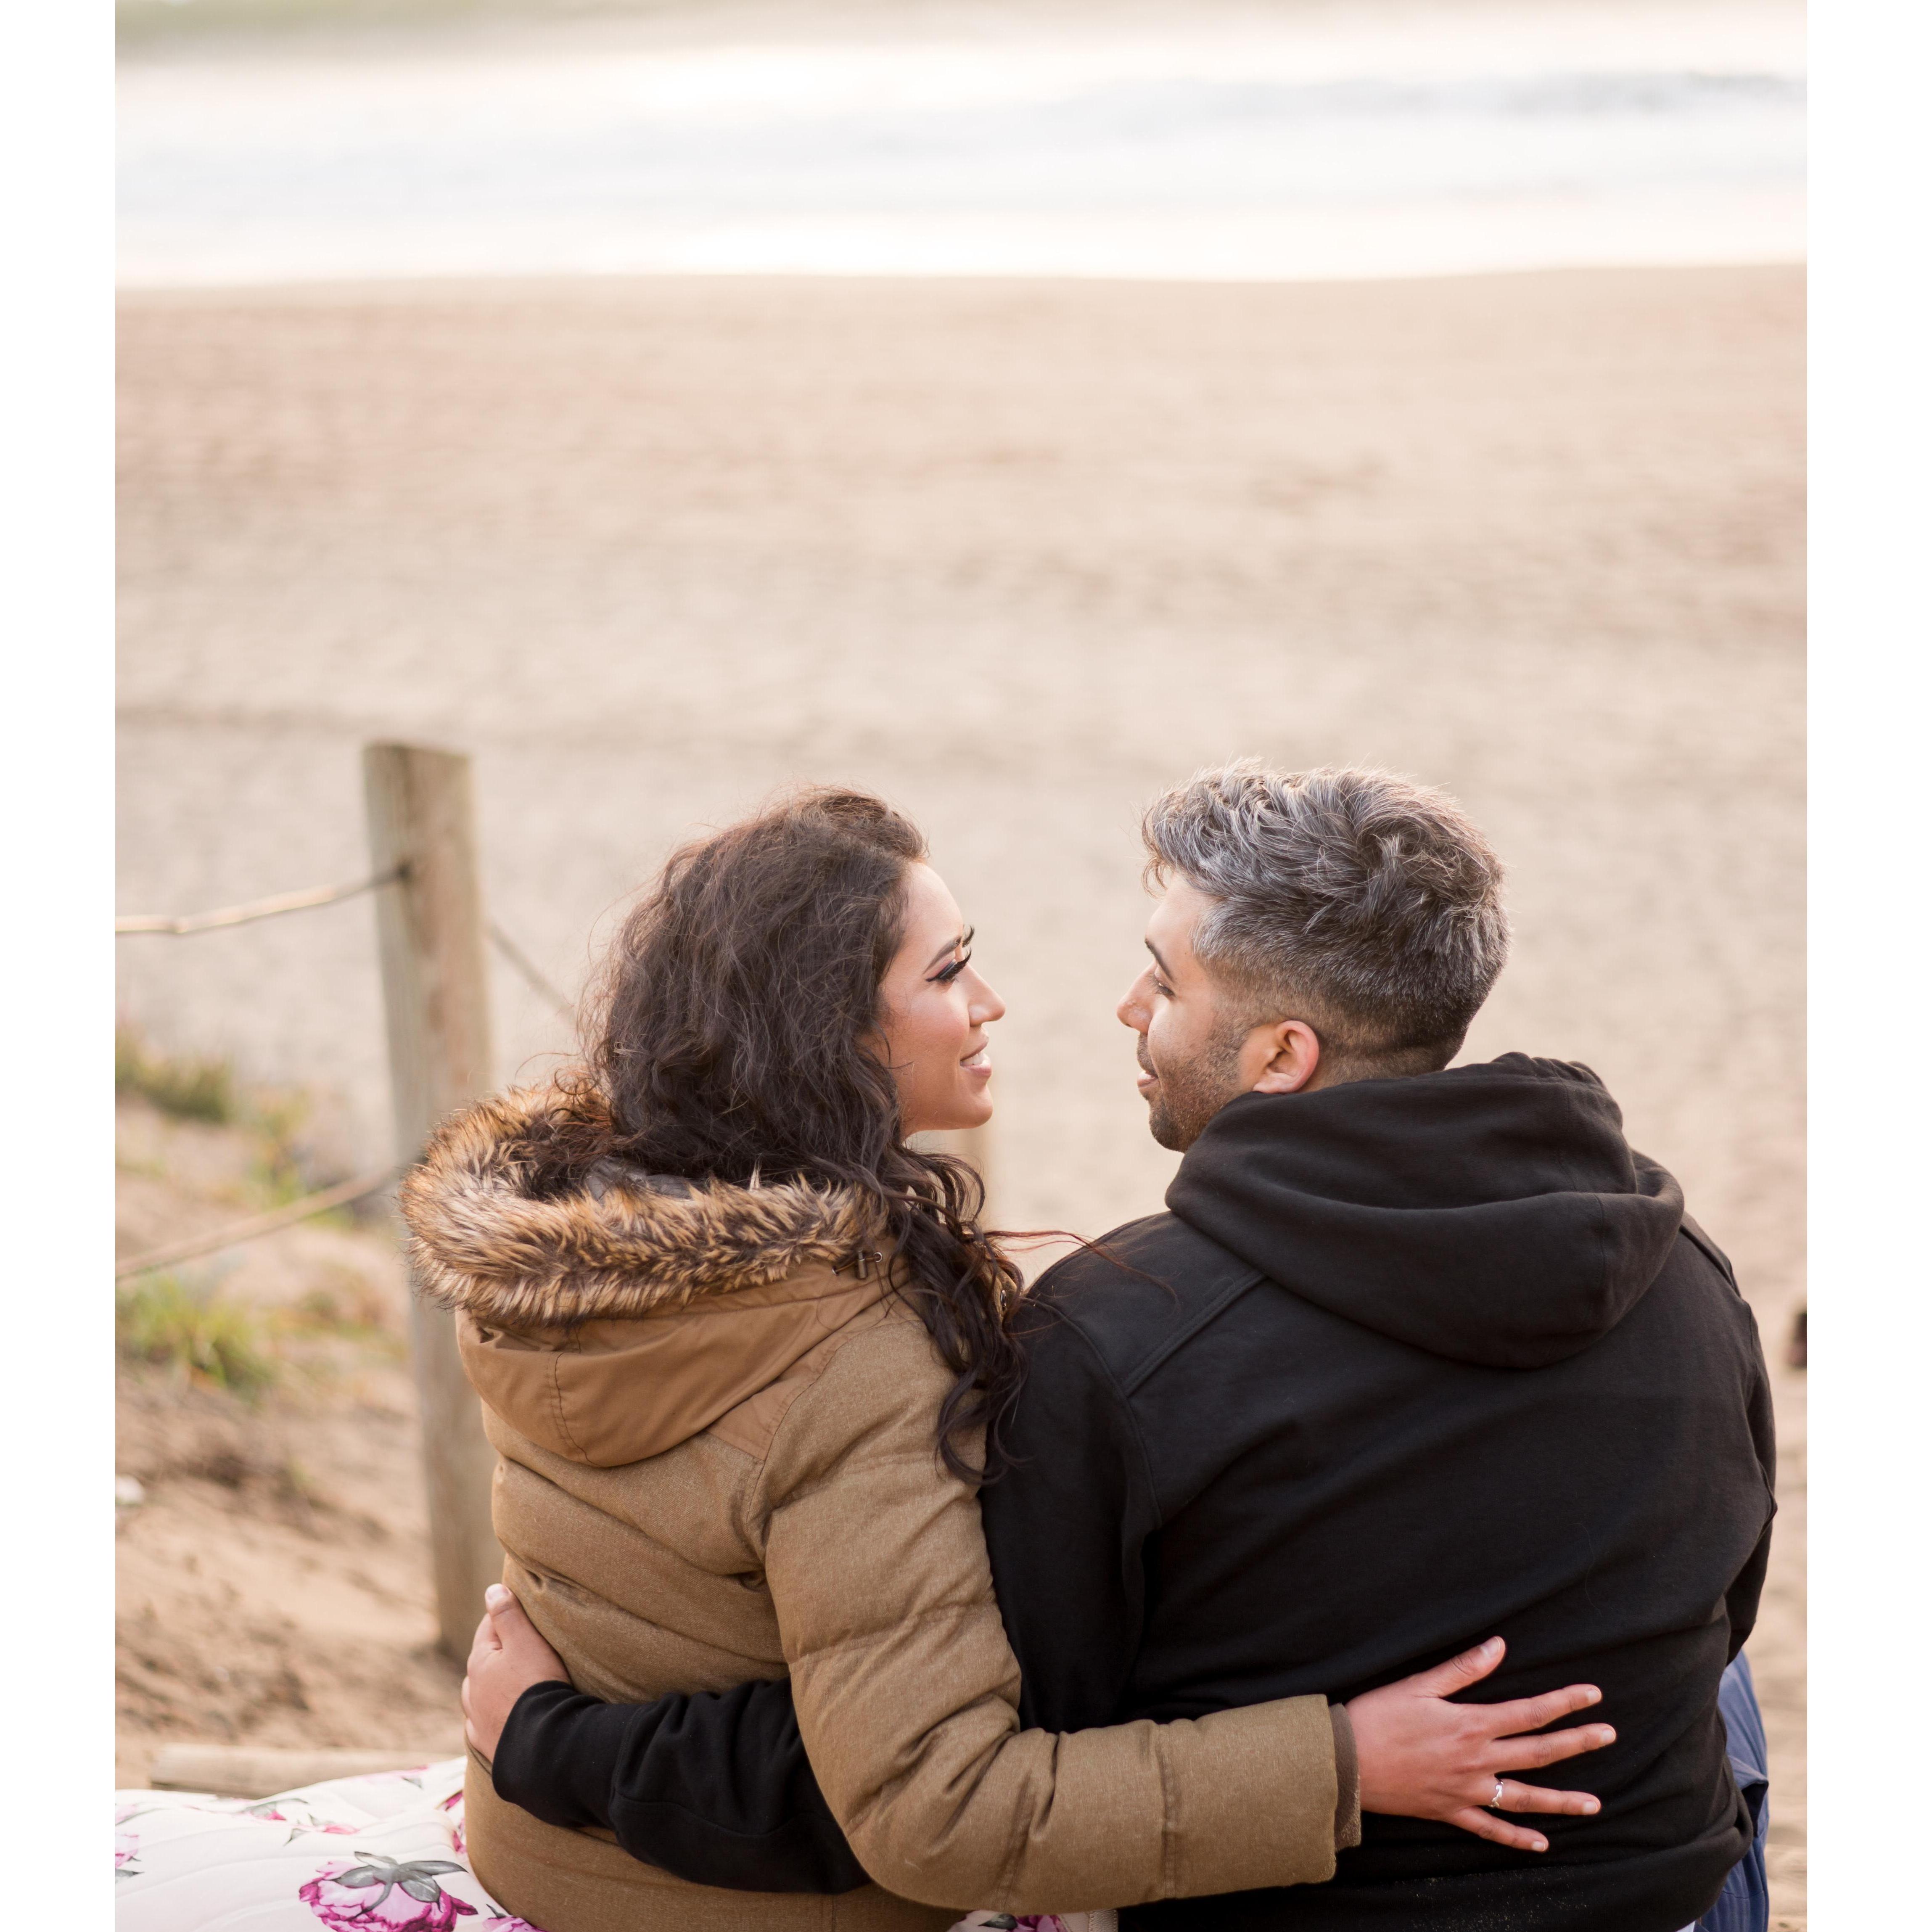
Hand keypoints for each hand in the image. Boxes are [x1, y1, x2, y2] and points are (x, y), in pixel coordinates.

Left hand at [461, 1583, 569, 1762]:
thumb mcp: (526, 1641)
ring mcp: (478, 1721)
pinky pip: (484, 1725)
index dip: (506, 1616)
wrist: (543, 1744)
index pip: (489, 1628)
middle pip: (482, 1662)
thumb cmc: (537, 1686)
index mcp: (479, 1663)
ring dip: (489, 1686)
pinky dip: (491, 1716)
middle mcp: (472, 1692)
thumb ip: (508, 1614)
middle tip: (523, 1645)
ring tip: (508, 1681)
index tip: (523, 1611)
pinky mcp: (488, 1744)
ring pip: (478, 1695)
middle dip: (497, 1652)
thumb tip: (491, 1590)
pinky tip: (499, 1717)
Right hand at [1345, 1637, 1615, 1853]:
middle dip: (1577, 1743)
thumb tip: (1498, 1646)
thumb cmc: (1379, 1717)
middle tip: (1609, 1736)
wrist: (1347, 1763)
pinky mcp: (1451, 1812)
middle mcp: (1477, 1761)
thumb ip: (1463, 1669)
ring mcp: (1467, 1791)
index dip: (1564, 1702)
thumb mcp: (1419, 1684)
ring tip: (1595, 1805)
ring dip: (1562, 1801)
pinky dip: (1518, 1839)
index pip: (1530, 1712)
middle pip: (1538, 1753)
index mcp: (1471, 1725)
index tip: (1593, 1695)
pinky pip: (1491, 1830)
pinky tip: (1541, 1843)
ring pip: (1524, 1798)